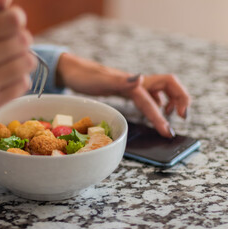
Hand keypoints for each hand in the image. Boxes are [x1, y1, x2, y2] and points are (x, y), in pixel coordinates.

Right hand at [0, 1, 36, 137]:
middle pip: (23, 41)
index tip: (11, 23)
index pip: (12, 21)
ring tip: (10, 60)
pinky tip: (7, 77)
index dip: (17, 18)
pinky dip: (20, 78)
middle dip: (21, 38)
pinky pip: (24, 84)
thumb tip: (8, 2)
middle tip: (11, 42)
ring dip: (23, 58)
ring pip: (28, 63)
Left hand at [57, 53, 189, 137]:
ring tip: (172, 115)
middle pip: (169, 85)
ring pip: (160, 90)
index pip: (154, 100)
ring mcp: (131, 85)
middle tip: (182, 118)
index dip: (162, 117)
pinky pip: (148, 94)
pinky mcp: (126, 88)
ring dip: (172, 100)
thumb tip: (142, 79)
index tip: (168, 132)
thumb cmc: (84, 76)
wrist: (72, 70)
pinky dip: (157, 102)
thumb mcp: (100, 81)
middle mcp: (136, 83)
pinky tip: (155, 109)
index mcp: (132, 83)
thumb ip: (120, 81)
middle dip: (181, 99)